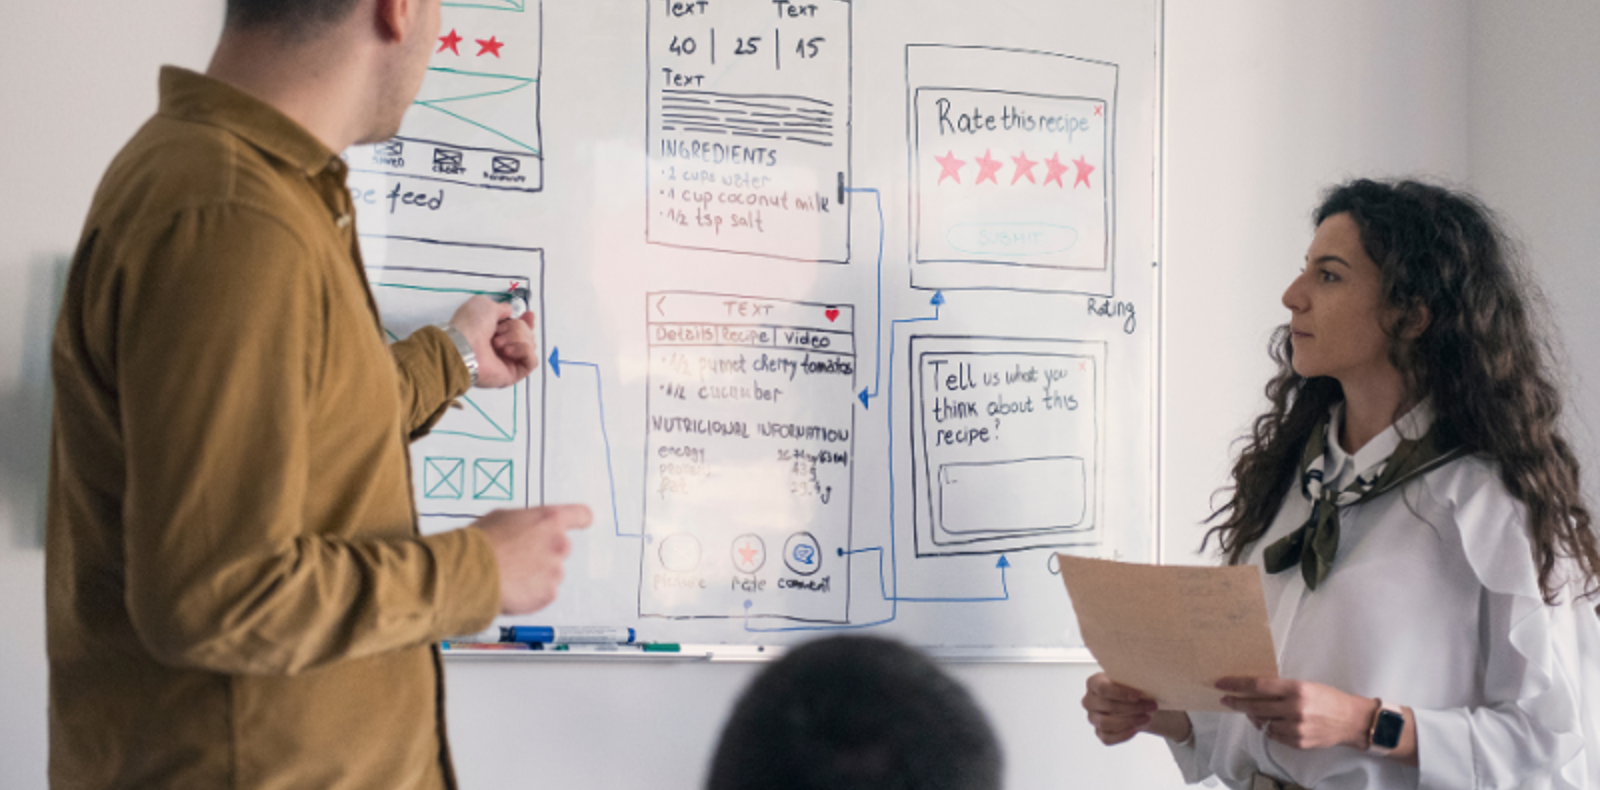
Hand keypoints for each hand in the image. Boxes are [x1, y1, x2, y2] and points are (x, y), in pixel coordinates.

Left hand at [448, 295, 538, 388]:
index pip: (519, 328)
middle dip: (518, 328)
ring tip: (498, 343)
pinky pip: (532, 361)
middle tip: (499, 331)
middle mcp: (502, 348)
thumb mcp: (485, 305)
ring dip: (517, 338)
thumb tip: (510, 312)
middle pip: (527, 334)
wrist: (463, 347)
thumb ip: (502, 308)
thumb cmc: (469, 326)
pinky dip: (524, 351)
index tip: (528, 315)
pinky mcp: (514, 374)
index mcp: (494, 333)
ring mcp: (508, 362)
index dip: (526, 321)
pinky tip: (508, 351)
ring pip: (530, 345)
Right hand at [471, 504, 591, 614]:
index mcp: (549, 519)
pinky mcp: (549, 593)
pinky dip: (531, 593)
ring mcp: (556, 570)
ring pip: (551, 572)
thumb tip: (526, 526)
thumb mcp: (503, 517)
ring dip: (536, 574)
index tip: (583, 522)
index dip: (580, 519)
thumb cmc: (481, 543)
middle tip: (520, 557)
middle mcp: (559, 543)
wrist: (470, 573)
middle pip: (562, 548)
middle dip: (545, 553)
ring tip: (510, 573)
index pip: (580, 515)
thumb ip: (526, 521)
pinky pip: (544, 592)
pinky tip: (512, 587)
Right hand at [1083, 672, 1190, 745]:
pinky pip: (1107, 737)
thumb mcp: (1133, 678)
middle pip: (1107, 706)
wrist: (1138, 703)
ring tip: (1146, 717)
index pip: (1102, 688)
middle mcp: (1090, 700)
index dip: (1121, 693)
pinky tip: (1136, 728)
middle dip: (1132, 708)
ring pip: (1105, 723)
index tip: (1139, 695)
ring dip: (1129, 721)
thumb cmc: (1133, 688)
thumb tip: (1149, 670)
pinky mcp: (1100, 732)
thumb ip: (1133, 675)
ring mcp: (1093, 717)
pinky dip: (1123, 735)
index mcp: (1094, 683)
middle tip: (1150, 706)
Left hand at [1217, 677, 1375, 750]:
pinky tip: (1269, 722)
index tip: (1221, 683)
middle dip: (1236, 702)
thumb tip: (1253, 689)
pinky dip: (1268, 728)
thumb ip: (1280, 688)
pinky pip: (1273, 735)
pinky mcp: (1297, 742)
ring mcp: (1295, 728)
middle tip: (1226, 699)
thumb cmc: (1328, 698)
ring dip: (1253, 716)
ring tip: (1251, 710)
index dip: (1237, 684)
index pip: (1258, 685)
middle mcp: (1294, 709)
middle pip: (1255, 706)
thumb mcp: (1305, 685)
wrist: (1351, 721)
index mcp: (1296, 689)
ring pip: (1262, 722)